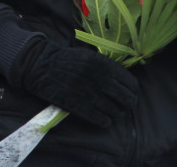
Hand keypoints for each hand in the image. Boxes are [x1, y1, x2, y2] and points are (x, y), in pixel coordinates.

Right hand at [9, 38, 138, 127]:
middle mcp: (101, 79)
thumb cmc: (68, 59)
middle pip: (126, 98)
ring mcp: (91, 94)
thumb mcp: (91, 56)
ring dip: (117, 113)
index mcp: (105, 64)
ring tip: (115, 113)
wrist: (43, 65)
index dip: (133, 90)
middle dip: (128, 103)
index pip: (130, 83)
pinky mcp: (80, 106)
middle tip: (125, 105)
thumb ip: (108, 66)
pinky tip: (105, 120)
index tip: (132, 92)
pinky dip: (106, 121)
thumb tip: (123, 79)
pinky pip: (101, 119)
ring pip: (116, 111)